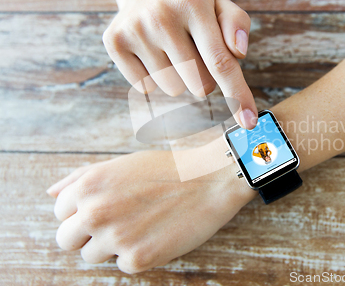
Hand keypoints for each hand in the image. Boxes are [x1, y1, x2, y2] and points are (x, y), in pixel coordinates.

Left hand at [46, 149, 255, 273]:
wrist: (210, 180)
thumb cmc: (167, 170)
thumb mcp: (120, 164)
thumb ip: (80, 177)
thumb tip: (50, 192)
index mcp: (88, 186)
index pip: (60, 212)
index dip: (82, 211)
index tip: (105, 208)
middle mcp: (95, 212)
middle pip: (65, 240)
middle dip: (87, 234)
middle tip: (117, 223)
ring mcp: (115, 237)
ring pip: (92, 256)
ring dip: (112, 245)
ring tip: (141, 225)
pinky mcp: (138, 259)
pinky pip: (123, 265)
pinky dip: (138, 254)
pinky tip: (157, 234)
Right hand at [102, 0, 257, 128]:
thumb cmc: (190, 3)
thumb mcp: (219, 3)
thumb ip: (237, 24)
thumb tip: (238, 53)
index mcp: (192, 2)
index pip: (220, 61)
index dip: (237, 95)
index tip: (249, 122)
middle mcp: (161, 15)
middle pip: (200, 83)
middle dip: (206, 78)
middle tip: (196, 52)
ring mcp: (134, 30)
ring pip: (174, 88)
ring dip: (180, 78)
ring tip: (173, 49)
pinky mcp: (115, 43)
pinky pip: (147, 87)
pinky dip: (156, 78)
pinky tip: (154, 52)